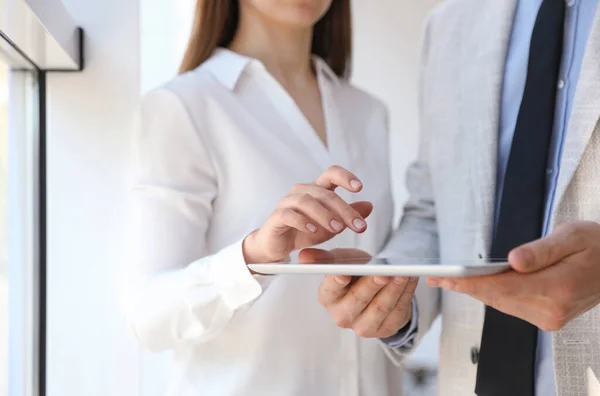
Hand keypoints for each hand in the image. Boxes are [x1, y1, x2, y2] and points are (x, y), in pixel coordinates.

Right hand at [243, 166, 372, 263]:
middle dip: (344, 209)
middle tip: (358, 225)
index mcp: (316, 189)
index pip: (331, 174)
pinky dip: (302, 221)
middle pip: (325, 193)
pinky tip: (313, 229)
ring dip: (325, 214)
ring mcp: (287, 203)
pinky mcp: (276, 217)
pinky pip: (289, 214)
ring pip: (307, 201)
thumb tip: (369, 206)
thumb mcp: (331, 225)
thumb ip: (348, 215)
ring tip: (338, 229)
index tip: (359, 187)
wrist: (277, 246)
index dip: (345, 177)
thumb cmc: (303, 231)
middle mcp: (301, 191)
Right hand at [299, 248, 417, 337]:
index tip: (344, 272)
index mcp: (327, 298)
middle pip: (359, 299)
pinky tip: (410, 280)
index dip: (337, 281)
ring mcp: (364, 326)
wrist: (375, 290)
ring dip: (394, 288)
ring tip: (403, 273)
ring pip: (381, 306)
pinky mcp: (385, 330)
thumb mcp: (340, 262)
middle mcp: (342, 316)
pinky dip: (406, 294)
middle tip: (384, 271)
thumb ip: (324, 258)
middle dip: (373, 284)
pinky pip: (398, 311)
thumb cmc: (354, 274)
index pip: (331, 289)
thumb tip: (303, 256)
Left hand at [427, 221, 599, 330]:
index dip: (470, 282)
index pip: (501, 287)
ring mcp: (550, 317)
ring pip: (501, 304)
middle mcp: (552, 310)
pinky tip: (477, 284)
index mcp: (557, 288)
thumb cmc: (597, 246)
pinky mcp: (548, 318)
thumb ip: (541, 250)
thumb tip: (514, 261)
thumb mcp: (572, 236)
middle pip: (497, 298)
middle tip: (436, 276)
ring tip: (449, 278)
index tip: (445, 277)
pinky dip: (492, 295)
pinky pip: (511, 306)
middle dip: (465, 287)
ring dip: (476, 291)